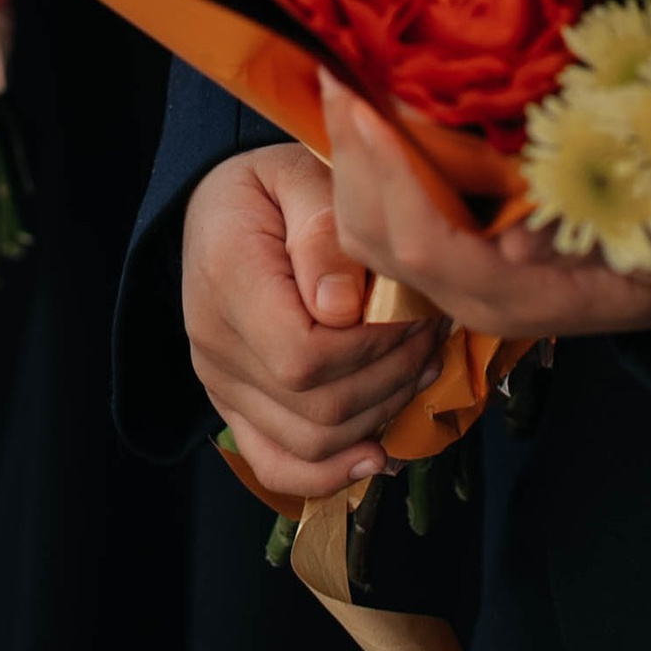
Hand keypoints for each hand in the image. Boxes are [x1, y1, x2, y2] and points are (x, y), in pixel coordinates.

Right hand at [183, 139, 449, 496]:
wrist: (220, 206)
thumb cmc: (274, 184)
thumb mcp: (303, 176)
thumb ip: (324, 234)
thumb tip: (344, 310)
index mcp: (228, 279)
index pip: (305, 355)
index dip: (374, 348)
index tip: (418, 311)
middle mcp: (214, 344)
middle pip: (316, 408)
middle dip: (392, 378)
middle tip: (436, 332)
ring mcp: (220, 384)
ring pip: (310, 442)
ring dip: (380, 415)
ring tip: (422, 366)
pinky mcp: (233, 406)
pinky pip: (276, 464)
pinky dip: (331, 474)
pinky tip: (378, 456)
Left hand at [321, 77, 650, 346]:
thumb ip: (590, 238)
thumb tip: (522, 240)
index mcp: (515, 295)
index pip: (423, 241)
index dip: (388, 172)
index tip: (366, 101)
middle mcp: (473, 295)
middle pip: (376, 237)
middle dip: (350, 153)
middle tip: (336, 70)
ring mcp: (461, 278)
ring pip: (373, 230)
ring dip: (352, 155)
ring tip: (345, 80)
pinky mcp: (461, 256)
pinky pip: (393, 215)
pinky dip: (372, 163)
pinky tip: (372, 112)